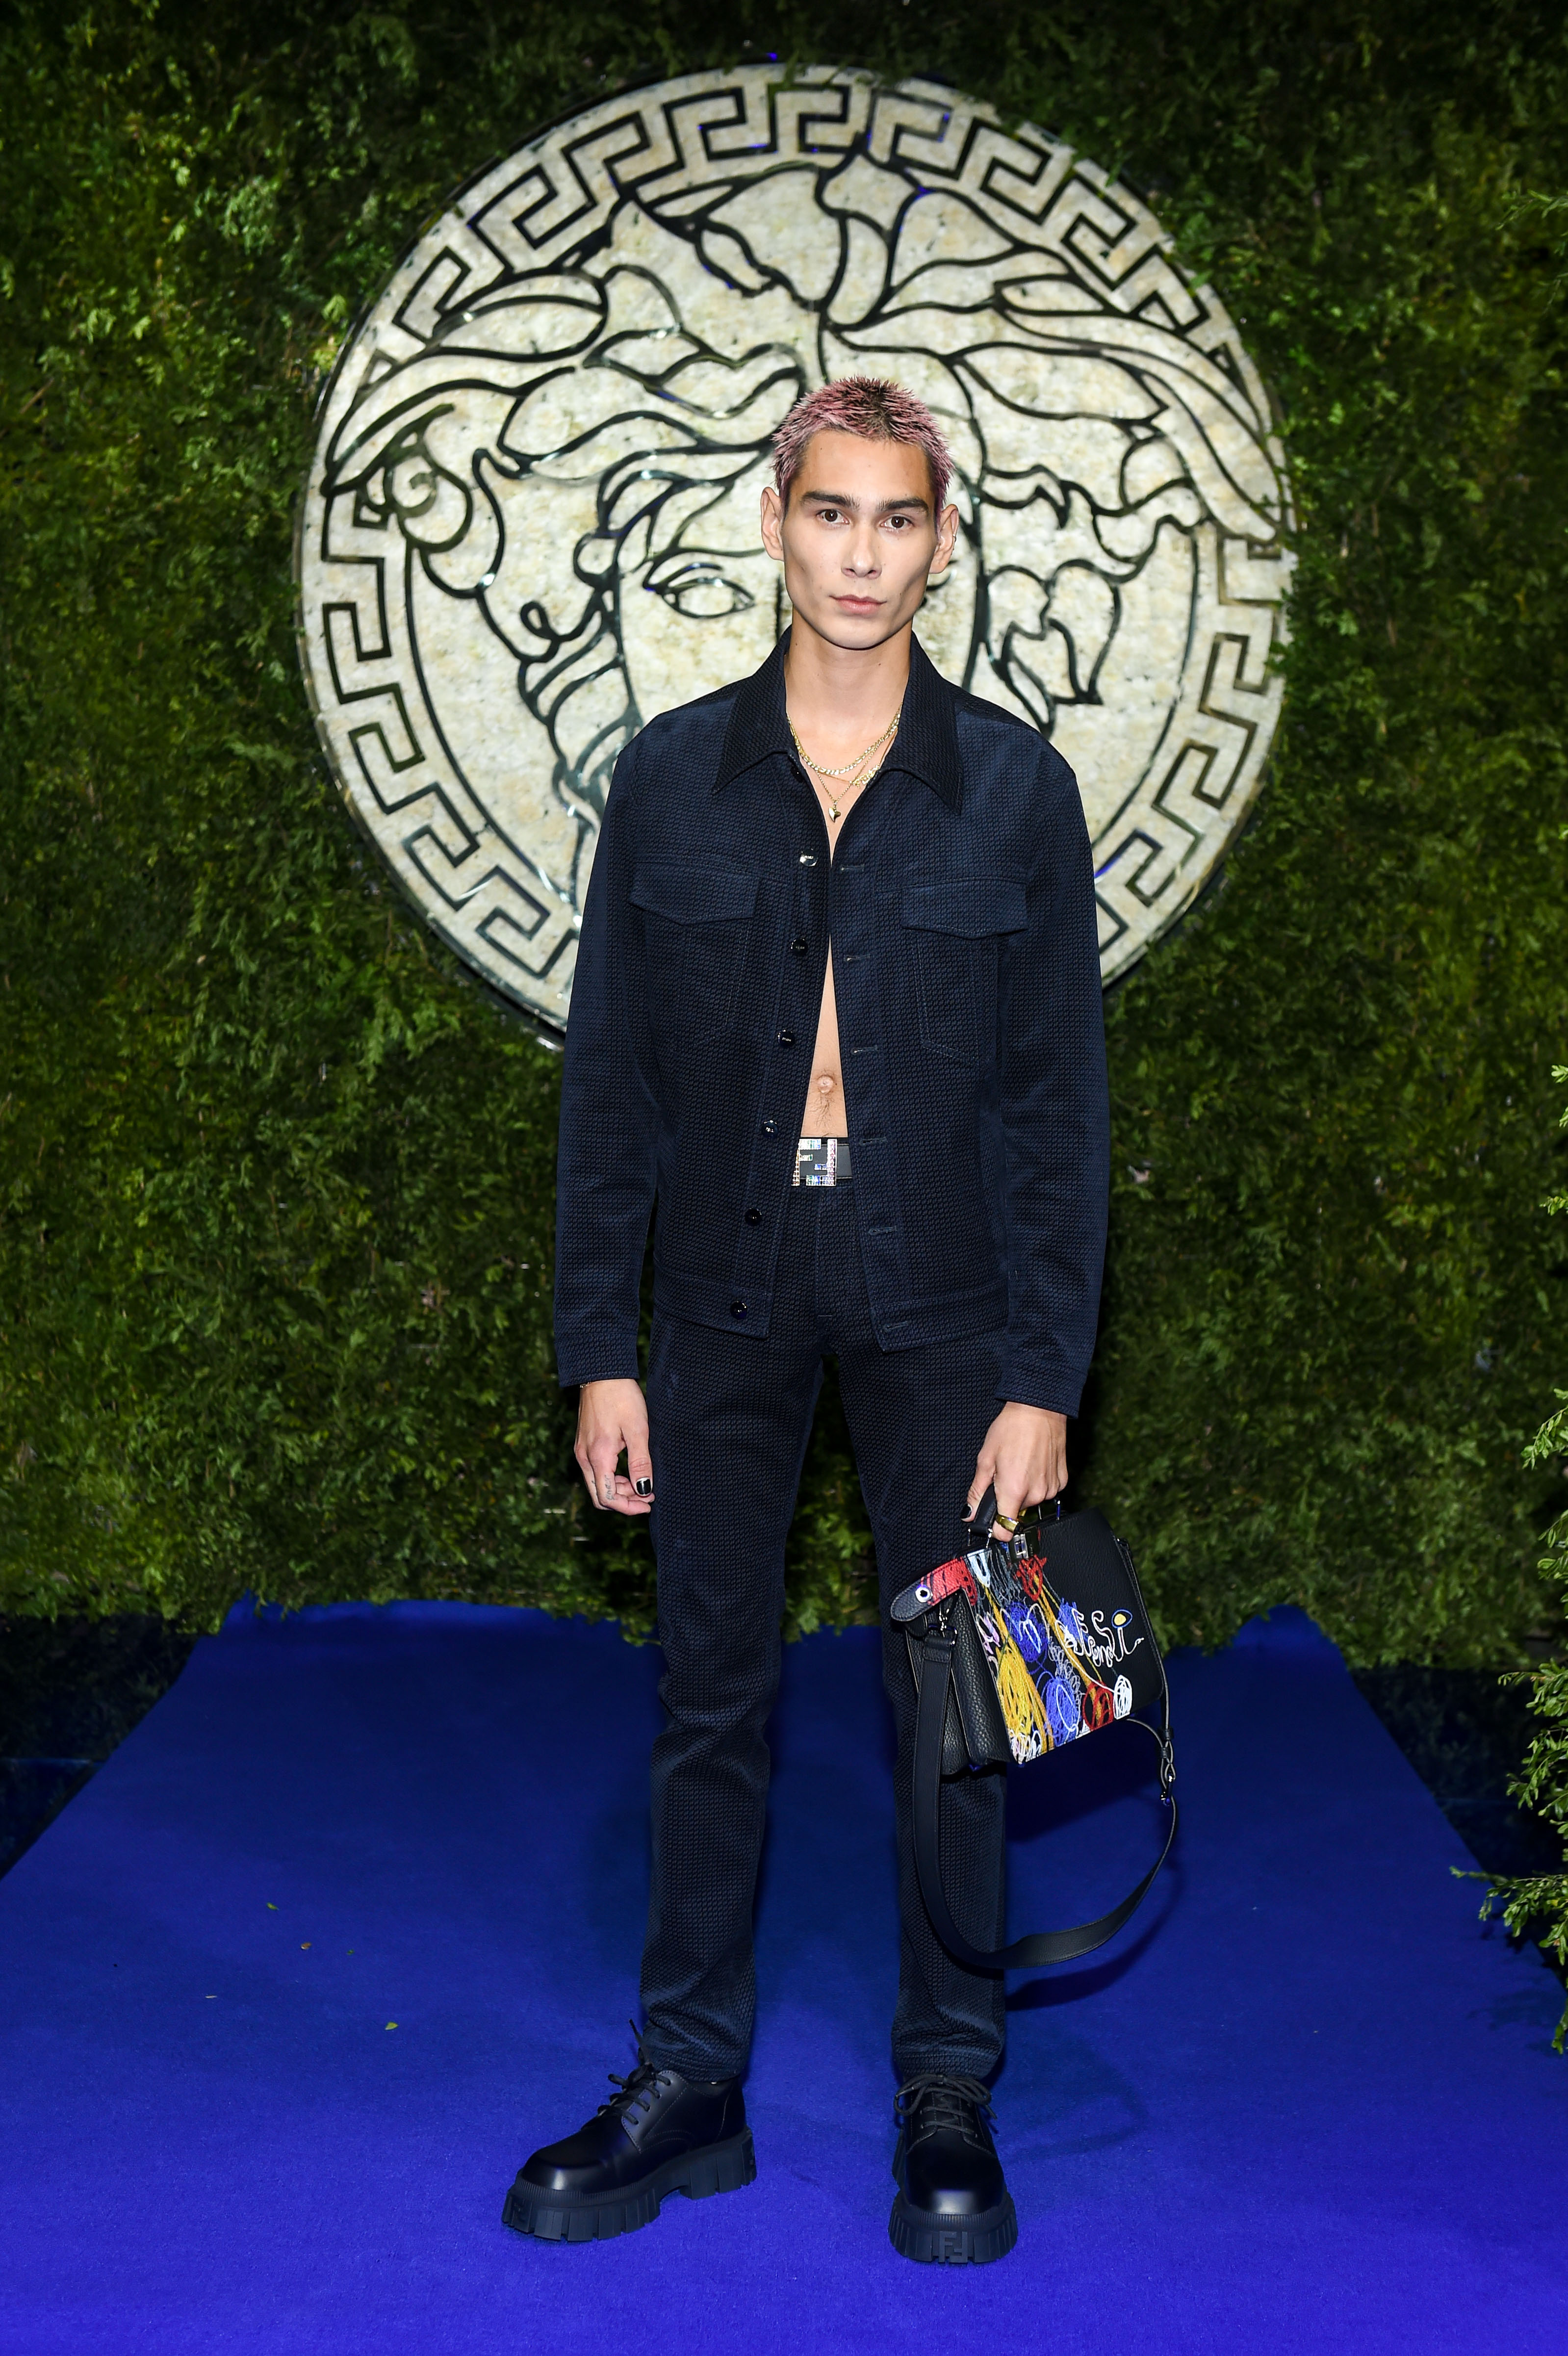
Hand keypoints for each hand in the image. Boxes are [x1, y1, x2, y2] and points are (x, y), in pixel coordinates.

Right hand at [574, 1378, 653, 1516]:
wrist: (601, 1373)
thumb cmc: (621, 1397)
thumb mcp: (638, 1430)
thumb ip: (640, 1462)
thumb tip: (643, 1489)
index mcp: (598, 1457)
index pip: (608, 1497)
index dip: (628, 1507)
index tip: (648, 1502)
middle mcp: (585, 1458)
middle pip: (600, 1495)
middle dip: (624, 1501)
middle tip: (647, 1496)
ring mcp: (582, 1451)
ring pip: (597, 1484)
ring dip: (619, 1489)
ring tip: (643, 1483)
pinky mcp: (583, 1444)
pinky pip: (595, 1471)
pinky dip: (612, 1477)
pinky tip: (629, 1470)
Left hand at [966, 1404, 1066, 1534]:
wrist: (1039, 1409)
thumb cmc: (1010, 1429)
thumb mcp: (985, 1459)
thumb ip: (977, 1491)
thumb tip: (968, 1515)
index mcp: (1013, 1490)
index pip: (1006, 1530)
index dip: (996, 1528)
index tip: (991, 1520)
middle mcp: (1036, 1494)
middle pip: (1017, 1512)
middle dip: (1008, 1499)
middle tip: (1004, 1474)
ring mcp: (1052, 1488)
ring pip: (1032, 1501)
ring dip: (1024, 1490)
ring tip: (1020, 1464)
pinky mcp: (1062, 1480)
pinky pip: (1046, 1491)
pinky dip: (1038, 1482)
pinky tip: (1034, 1463)